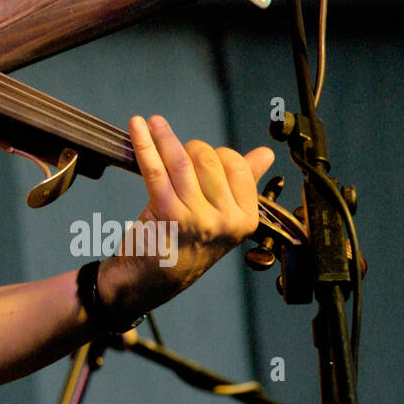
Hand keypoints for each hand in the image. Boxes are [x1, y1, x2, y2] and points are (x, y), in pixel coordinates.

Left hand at [100, 114, 274, 317]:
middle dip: (188, 148)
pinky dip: (144, 144)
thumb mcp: (220, 219)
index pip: (235, 164)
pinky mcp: (167, 215)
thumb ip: (243, 184)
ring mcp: (197, 219)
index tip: (198, 158)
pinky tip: (137, 126)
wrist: (150, 282)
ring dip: (163, 136)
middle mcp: (226, 221)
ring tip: (151, 122)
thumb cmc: (186, 245)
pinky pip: (156, 170)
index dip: (214, 154)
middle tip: (174, 156)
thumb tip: (266, 154)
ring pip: (181, 162)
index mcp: (246, 219)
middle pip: (208, 159)